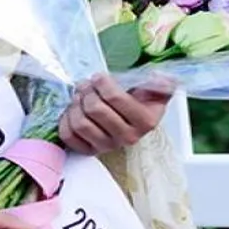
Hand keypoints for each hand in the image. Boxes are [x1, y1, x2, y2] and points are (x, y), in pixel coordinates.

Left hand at [58, 73, 174, 155]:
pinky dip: (66, 119)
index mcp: (145, 121)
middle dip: (87, 91)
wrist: (131, 118)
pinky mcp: (90, 151)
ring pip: (80, 123)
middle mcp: (128, 137)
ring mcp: (108, 146)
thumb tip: (162, 78)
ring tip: (80, 96)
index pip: (114, 98)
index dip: (101, 82)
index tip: (100, 77)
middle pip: (94, 109)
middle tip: (87, 85)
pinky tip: (74, 110)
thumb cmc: (139, 100)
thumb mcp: (154, 89)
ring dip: (75, 104)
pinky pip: (68, 136)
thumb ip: (160, 82)